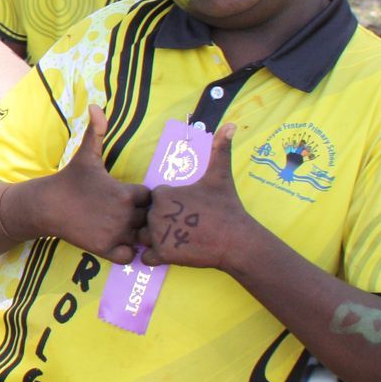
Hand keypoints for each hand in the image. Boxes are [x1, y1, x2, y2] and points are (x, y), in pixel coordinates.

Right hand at [8, 106, 148, 263]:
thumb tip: (96, 105)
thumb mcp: (86, 155)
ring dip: (135, 235)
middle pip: (148, 219)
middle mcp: (124, 215)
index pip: (151, 198)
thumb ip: (97, 131)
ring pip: (140, 238)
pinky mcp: (105, 249)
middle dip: (141, 217)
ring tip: (122, 227)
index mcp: (126, 193)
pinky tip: (115, 241)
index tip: (128, 196)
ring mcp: (115, 234)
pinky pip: (128, 256)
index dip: (141, 197)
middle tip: (124, 212)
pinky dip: (126, 252)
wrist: (46, 205)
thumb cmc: (70, 179)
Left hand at [139, 124, 266, 271]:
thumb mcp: (221, 176)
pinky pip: (145, 257)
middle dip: (160, 222)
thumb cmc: (227, 207)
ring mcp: (158, 235)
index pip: (152, 199)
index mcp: (163, 193)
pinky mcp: (163, 255)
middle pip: (146, 218)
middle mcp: (156, 213)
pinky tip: (172, 251)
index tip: (185, 209)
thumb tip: (231, 124)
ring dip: (154, 240)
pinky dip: (155, 257)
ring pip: (142, 237)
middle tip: (183, 225)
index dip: (168, 205)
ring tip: (177, 238)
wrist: (237, 240)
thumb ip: (220, 149)